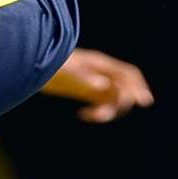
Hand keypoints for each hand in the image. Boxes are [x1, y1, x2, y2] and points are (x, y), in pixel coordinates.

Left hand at [40, 47, 154, 123]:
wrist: (32, 62)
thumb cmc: (51, 64)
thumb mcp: (67, 71)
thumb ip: (86, 77)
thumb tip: (104, 86)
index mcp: (101, 63)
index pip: (129, 75)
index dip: (139, 87)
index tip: (145, 102)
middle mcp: (101, 72)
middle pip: (125, 88)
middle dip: (122, 104)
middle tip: (103, 116)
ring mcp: (94, 82)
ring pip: (114, 98)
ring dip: (108, 111)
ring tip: (88, 115)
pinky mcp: (85, 92)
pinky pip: (101, 104)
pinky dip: (97, 113)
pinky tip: (82, 115)